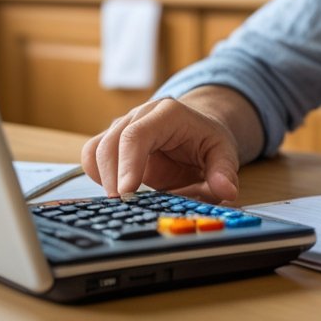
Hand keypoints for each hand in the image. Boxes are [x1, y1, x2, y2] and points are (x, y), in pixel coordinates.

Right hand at [81, 97, 241, 202]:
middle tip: (125, 207)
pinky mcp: (114, 142)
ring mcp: (124, 127)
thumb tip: (226, 190)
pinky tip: (118, 190)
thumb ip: (224, 172)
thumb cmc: (207, 140)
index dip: (128, 165)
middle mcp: (140, 115)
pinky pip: (93, 157)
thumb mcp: (224, 153)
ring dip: (103, 178)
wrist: (198, 130)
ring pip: (96, 149)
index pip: (137, 135)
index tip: (127, 193)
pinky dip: (98, 176)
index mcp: (167, 114)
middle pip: (111, 143)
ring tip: (123, 200)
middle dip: (113, 178)